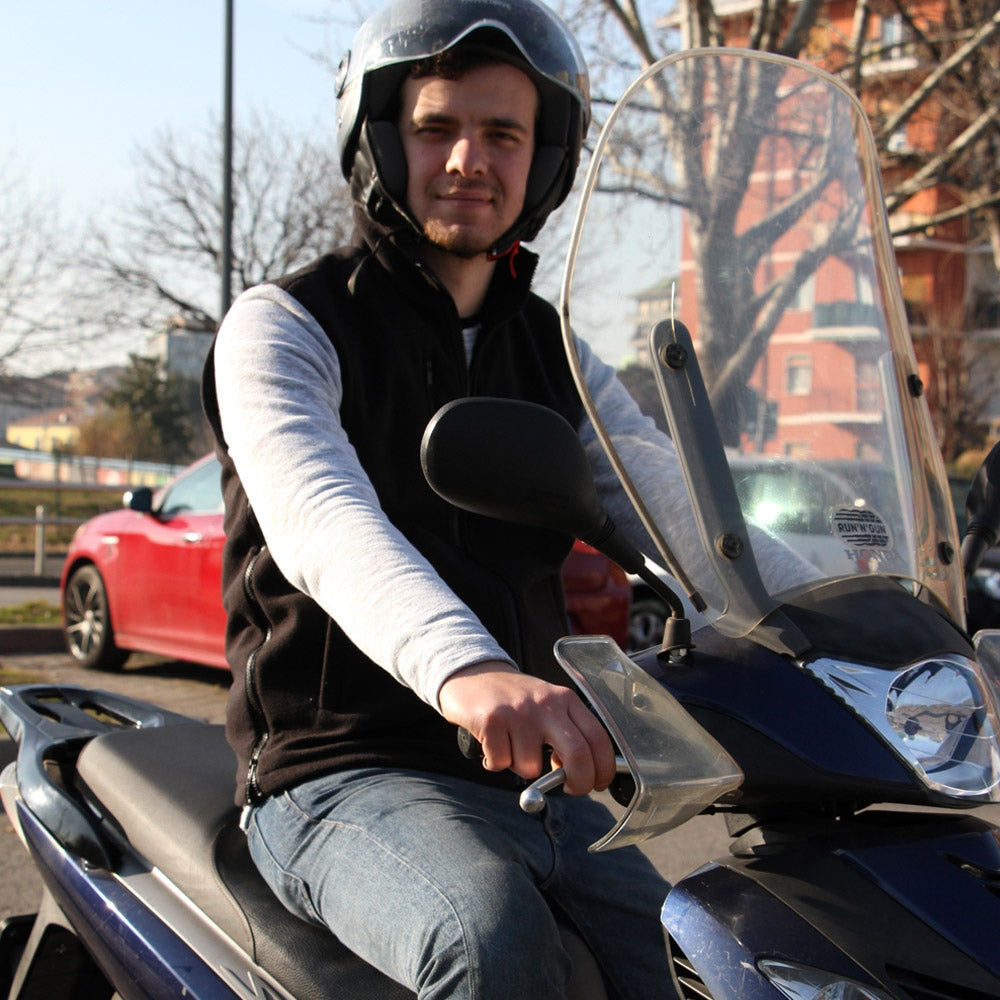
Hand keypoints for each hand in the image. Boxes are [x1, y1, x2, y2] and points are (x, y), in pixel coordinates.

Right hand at [438, 661, 615, 795]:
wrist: (472, 673)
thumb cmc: (512, 698)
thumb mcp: (546, 705)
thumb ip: (565, 734)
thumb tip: (579, 773)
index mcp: (565, 699)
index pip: (598, 738)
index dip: (603, 768)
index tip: (597, 783)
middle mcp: (545, 704)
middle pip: (577, 755)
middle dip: (578, 782)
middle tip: (570, 788)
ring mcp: (518, 712)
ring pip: (531, 767)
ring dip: (520, 767)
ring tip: (511, 747)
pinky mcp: (491, 720)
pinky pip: (500, 763)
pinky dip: (495, 762)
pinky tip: (492, 744)